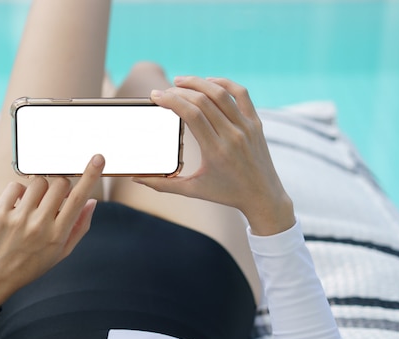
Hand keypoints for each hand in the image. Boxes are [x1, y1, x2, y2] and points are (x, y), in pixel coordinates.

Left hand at [0, 154, 104, 306]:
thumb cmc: (32, 264)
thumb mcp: (62, 252)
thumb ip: (79, 226)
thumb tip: (91, 201)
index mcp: (58, 235)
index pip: (78, 199)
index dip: (90, 176)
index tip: (98, 159)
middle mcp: (39, 225)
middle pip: (59, 184)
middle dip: (61, 187)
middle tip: (55, 199)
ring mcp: (18, 218)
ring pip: (38, 183)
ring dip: (41, 189)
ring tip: (35, 205)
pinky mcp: (0, 213)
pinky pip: (16, 186)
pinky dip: (20, 191)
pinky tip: (19, 206)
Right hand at [136, 76, 294, 234]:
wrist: (263, 197)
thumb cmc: (226, 194)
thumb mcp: (192, 191)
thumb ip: (162, 184)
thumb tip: (135, 178)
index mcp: (216, 151)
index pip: (191, 114)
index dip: (171, 100)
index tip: (156, 96)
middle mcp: (232, 135)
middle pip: (203, 100)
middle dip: (179, 91)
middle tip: (164, 91)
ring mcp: (247, 127)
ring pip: (221, 93)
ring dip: (199, 82)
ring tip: (181, 81)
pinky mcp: (256, 123)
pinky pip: (241, 94)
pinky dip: (224, 83)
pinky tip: (208, 82)